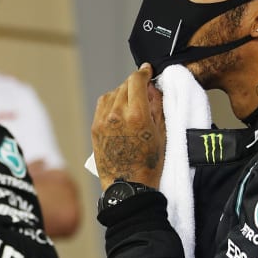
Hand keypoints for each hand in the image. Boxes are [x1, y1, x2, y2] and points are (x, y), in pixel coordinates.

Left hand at [91, 63, 164, 190]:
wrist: (127, 186)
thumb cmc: (148, 164)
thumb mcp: (162, 134)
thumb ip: (158, 106)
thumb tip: (153, 88)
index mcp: (136, 115)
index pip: (136, 80)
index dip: (144, 72)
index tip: (148, 71)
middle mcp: (117, 114)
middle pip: (125, 85)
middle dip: (136, 84)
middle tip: (145, 90)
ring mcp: (103, 120)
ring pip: (113, 93)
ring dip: (124, 93)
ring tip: (133, 103)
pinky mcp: (95, 127)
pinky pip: (103, 104)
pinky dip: (112, 102)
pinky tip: (120, 109)